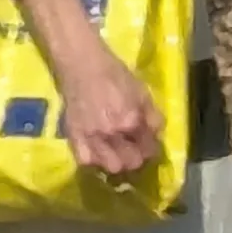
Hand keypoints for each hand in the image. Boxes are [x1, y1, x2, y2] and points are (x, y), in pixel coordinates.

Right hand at [60, 43, 163, 177]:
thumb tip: (157, 135)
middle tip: (134, 149)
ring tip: (117, 153)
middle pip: (131, 163)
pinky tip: (99, 151)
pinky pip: (86, 161)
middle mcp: (111, 133)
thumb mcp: (142, 91)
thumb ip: (153, 116)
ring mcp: (91, 137)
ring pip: (111, 167)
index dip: (152, 149)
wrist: (83, 65)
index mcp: (131, 121)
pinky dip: (95, 160)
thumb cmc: (115, 74)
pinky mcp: (74, 136)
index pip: (149, 149)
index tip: (149, 145)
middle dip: (137, 158)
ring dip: (118, 162)